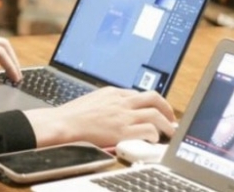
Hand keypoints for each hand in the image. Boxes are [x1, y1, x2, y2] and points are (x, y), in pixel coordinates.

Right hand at [24, 87, 176, 147]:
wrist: (62, 124)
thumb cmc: (71, 116)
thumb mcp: (91, 101)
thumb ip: (106, 103)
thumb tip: (115, 111)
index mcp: (112, 93)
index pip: (139, 94)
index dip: (152, 103)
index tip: (157, 110)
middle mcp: (120, 102)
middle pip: (153, 97)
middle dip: (166, 108)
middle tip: (171, 118)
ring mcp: (122, 116)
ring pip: (155, 114)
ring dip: (166, 124)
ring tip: (169, 132)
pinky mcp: (122, 131)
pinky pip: (148, 130)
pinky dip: (154, 135)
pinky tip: (153, 140)